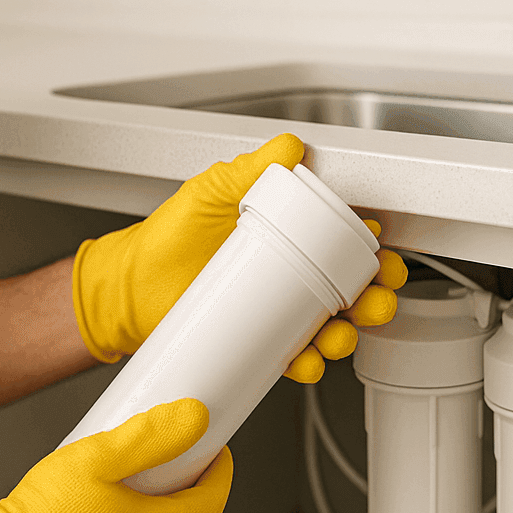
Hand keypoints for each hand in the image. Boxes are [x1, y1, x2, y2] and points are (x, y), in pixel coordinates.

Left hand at [70, 133, 407, 382]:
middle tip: (376, 301)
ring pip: (329, 329)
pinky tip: (306, 362)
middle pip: (349, 291)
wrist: (130, 285)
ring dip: (346, 337)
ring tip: (338, 336)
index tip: (381, 257)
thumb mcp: (211, 191)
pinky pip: (294, 359)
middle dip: (373, 300)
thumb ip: (249, 169)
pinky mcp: (258, 344)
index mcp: (288, 236)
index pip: (343, 243)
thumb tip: (290, 147)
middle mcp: (289, 275)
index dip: (370, 253)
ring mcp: (275, 312)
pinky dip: (308, 365)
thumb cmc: (169, 235)